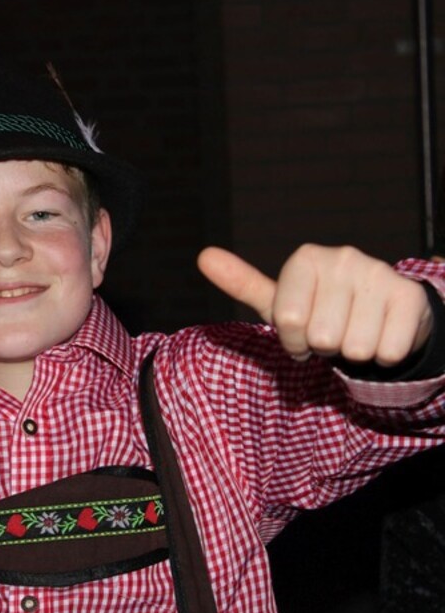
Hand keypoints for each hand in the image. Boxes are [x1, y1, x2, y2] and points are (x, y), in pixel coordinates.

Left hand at [198, 244, 433, 365]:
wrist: (379, 314)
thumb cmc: (319, 310)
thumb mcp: (278, 301)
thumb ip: (242, 283)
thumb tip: (203, 256)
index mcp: (306, 258)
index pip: (288, 319)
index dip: (293, 340)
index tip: (300, 332)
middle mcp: (343, 257)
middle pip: (321, 336)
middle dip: (323, 347)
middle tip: (332, 332)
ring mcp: (379, 273)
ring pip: (355, 347)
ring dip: (353, 352)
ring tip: (354, 332)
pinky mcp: (409, 296)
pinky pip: (386, 351)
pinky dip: (382, 356)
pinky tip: (381, 335)